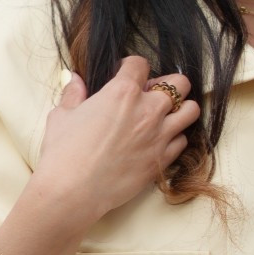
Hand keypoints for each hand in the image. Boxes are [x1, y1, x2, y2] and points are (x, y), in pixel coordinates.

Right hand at [35, 55, 201, 226]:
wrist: (73, 191)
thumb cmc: (64, 152)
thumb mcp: (62, 115)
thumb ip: (74, 94)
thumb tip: (76, 80)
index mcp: (122, 92)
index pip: (141, 64)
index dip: (132, 67)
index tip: (125, 75)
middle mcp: (148, 110)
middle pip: (180, 83)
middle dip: (168, 84)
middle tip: (151, 94)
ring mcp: (159, 136)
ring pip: (191, 111)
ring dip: (180, 109)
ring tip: (164, 115)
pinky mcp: (162, 160)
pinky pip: (183, 141)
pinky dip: (175, 138)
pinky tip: (159, 140)